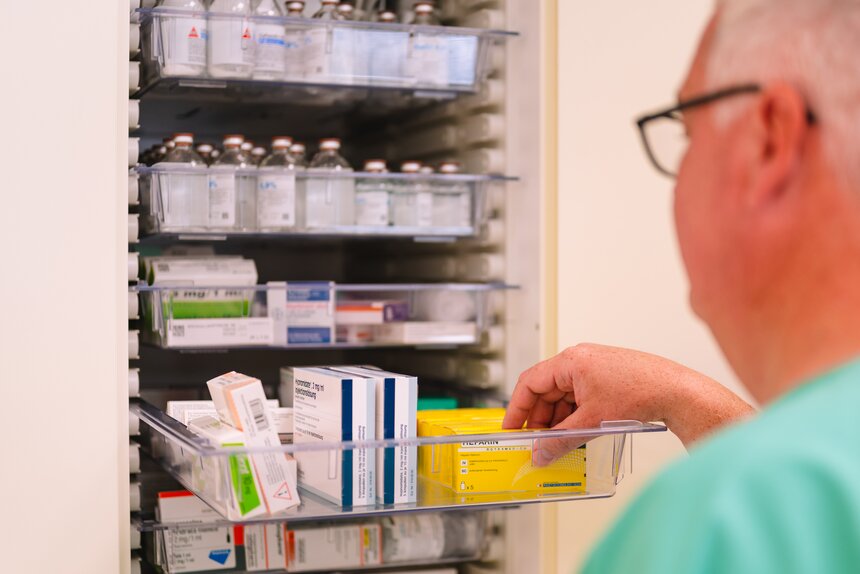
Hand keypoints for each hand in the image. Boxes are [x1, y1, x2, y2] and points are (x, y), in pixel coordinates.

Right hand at [503, 344, 754, 464]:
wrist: (678, 392)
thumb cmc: (641, 392)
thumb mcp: (592, 422)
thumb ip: (560, 440)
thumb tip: (540, 453)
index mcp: (571, 361)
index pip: (530, 382)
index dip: (517, 408)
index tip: (511, 428)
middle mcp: (580, 360)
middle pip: (546, 391)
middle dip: (539, 419)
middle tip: (536, 443)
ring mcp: (594, 369)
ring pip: (563, 397)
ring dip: (558, 420)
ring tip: (559, 443)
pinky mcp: (606, 379)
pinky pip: (580, 398)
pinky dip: (574, 417)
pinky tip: (578, 435)